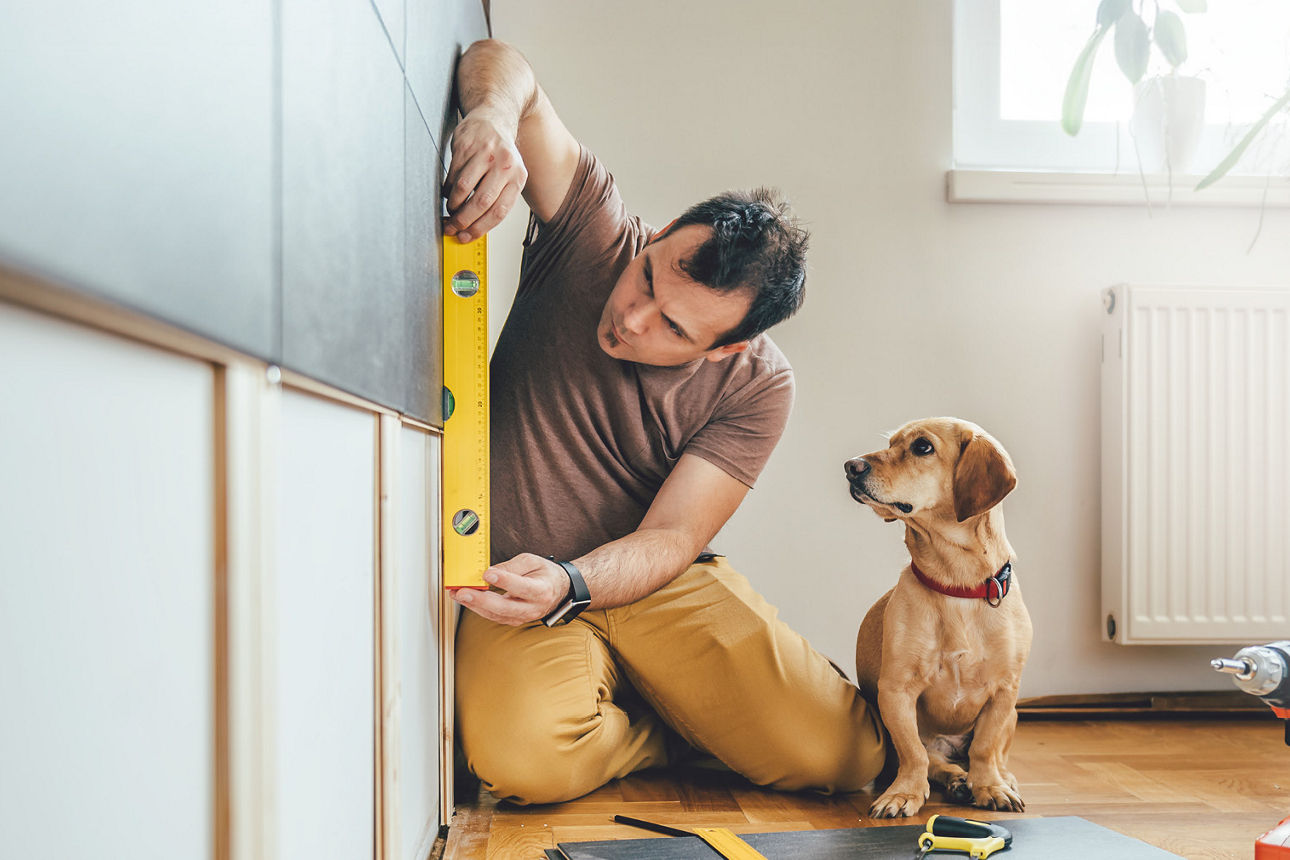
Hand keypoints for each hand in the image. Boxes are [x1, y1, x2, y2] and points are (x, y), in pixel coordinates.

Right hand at [444, 111, 527, 242]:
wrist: (493, 118)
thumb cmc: (499, 153)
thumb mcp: (508, 175)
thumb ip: (497, 199)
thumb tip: (474, 229)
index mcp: (518, 177)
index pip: (499, 211)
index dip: (480, 228)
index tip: (466, 237)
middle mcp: (505, 165)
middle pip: (481, 202)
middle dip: (463, 220)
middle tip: (453, 227)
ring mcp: (485, 154)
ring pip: (464, 189)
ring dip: (453, 205)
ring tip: (451, 209)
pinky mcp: (466, 146)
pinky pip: (453, 175)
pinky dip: (448, 189)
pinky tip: (449, 192)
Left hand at [449, 552, 567, 625]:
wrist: (557, 590)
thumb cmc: (544, 574)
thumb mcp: (532, 561)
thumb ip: (511, 567)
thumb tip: (490, 572)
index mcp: (541, 590)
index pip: (521, 587)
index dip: (504, 581)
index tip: (488, 574)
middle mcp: (532, 608)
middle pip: (504, 607)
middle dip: (480, 600)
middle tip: (463, 591)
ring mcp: (522, 617)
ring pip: (495, 615)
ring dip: (474, 605)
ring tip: (457, 594)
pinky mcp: (513, 620)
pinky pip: (493, 616)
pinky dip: (478, 608)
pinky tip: (466, 599)